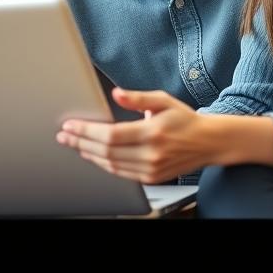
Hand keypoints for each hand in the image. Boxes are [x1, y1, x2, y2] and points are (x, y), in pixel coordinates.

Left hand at [55, 88, 213, 184]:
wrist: (208, 143)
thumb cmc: (185, 119)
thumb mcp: (163, 100)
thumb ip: (137, 98)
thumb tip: (117, 94)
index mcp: (153, 133)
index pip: (111, 135)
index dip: (87, 131)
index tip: (70, 125)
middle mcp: (152, 154)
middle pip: (106, 151)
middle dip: (80, 142)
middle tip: (64, 135)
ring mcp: (152, 169)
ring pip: (111, 165)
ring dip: (89, 154)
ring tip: (74, 144)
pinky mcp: (152, 178)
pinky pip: (121, 173)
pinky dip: (104, 164)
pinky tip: (93, 155)